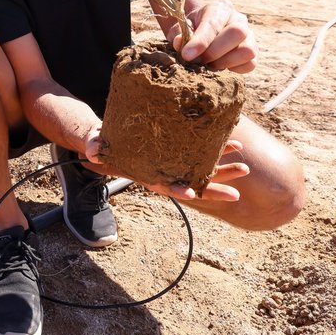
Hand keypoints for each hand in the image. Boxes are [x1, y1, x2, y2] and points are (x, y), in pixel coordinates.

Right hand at [82, 129, 245, 202]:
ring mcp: (175, 163)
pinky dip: (218, 150)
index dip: (179, 189)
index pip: (165, 186)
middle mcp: (165, 172)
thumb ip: (94, 148)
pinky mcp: (181, 151)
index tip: (193, 193)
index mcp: (147, 175)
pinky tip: (234, 143)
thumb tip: (91, 150)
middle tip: (237, 194)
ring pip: (203, 170)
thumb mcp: (95, 146)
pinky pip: (202, 153)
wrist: (109, 140)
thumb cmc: (101, 145)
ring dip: (224, 170)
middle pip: (193, 183)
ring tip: (244, 166)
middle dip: (214, 188)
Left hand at [172, 0, 256, 72]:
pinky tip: (221, 66)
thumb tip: (180, 43)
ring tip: (210, 64)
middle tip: (199, 60)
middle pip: (237, 33)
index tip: (187, 55)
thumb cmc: (191, 27)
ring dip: (225, 62)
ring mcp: (249, 35)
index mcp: (219, 8)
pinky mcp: (253, 51)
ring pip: (247, 50)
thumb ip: (179, 34)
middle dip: (214, 52)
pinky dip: (235, 69)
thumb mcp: (180, 27)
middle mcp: (239, 19)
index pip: (214, 24)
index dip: (201, 41)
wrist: (202, 28)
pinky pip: (250, 64)